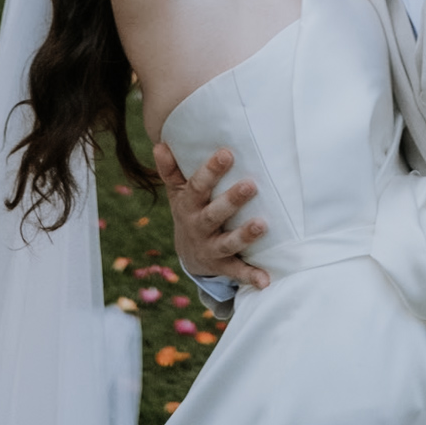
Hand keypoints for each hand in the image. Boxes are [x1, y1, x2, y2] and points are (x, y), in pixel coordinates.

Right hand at [153, 143, 269, 291]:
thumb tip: (160, 145)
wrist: (188, 254)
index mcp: (188, 205)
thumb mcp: (177, 192)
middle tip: (251, 185)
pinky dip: (251, 276)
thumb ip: (171, 170)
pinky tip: (265, 280)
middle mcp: (198, 227)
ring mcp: (210, 248)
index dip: (211, 171)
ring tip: (262, 225)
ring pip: (227, 243)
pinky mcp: (223, 266)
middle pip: (213, 214)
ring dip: (244, 235)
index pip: (197, 186)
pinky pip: (237, 272)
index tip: (227, 153)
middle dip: (231, 200)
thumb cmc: (189, 210)